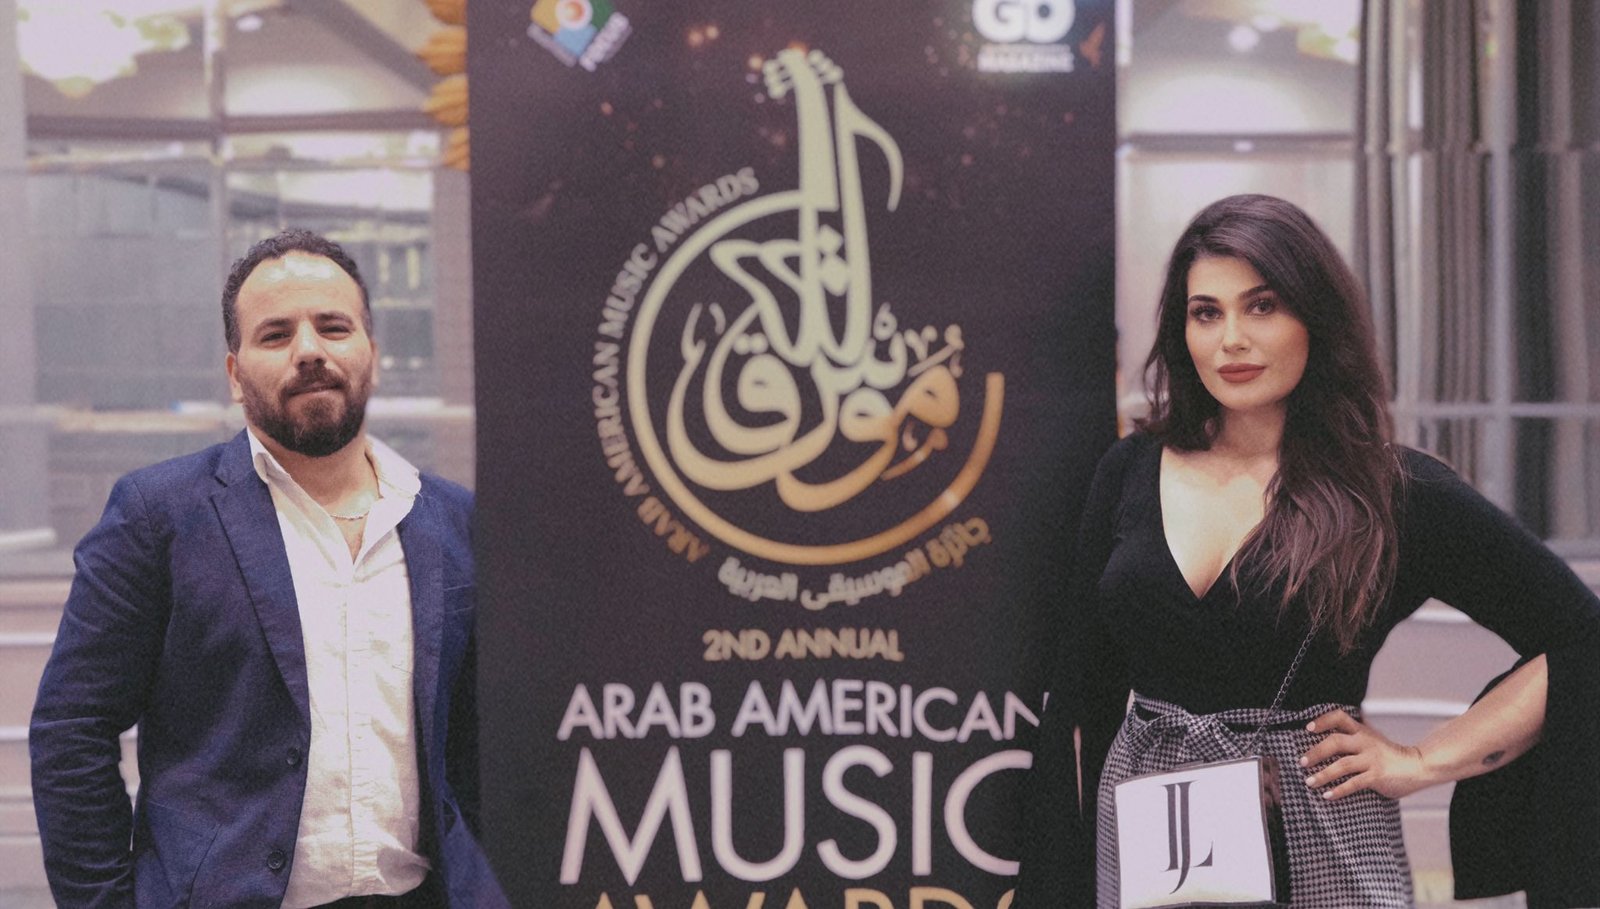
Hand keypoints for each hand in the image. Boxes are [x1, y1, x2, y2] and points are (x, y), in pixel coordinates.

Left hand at [1299, 708, 1433, 800]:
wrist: (1418, 767)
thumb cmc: (1390, 756)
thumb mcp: (1372, 741)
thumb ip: (1354, 739)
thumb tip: (1325, 743)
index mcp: (1363, 731)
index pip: (1340, 717)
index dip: (1323, 720)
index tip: (1308, 728)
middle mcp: (1366, 742)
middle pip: (1335, 741)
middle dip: (1315, 752)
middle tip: (1301, 762)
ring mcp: (1372, 759)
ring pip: (1342, 764)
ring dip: (1322, 774)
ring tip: (1309, 782)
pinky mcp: (1377, 776)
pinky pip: (1354, 783)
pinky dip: (1339, 790)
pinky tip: (1327, 795)